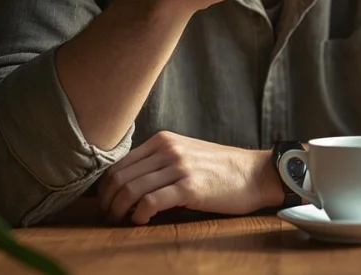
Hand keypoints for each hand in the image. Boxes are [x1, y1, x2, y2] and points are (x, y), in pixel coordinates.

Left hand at [97, 131, 283, 224]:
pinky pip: (150, 202)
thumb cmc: (220, 169)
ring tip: (120, 221)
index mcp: (163, 140)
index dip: (106, 186)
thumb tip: (129, 186)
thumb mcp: (186, 154)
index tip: (106, 202)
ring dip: (119, 210)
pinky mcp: (189, 187)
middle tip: (108, 215)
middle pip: (120, 177)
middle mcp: (168, 149)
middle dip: (107, 200)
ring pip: (131, 190)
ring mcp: (179, 167)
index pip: (120, 163)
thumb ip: (159, 162)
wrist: (254, 174)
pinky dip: (139, 215)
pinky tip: (141, 221)